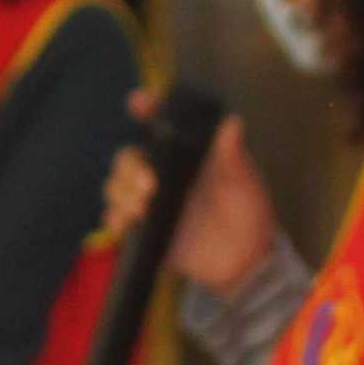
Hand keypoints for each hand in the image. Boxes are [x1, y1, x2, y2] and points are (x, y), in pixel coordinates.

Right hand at [102, 99, 282, 294]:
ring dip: (121, 192)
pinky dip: (115, 219)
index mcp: (186, 155)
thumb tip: (232, 122)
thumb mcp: (243, 183)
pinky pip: (118, 220)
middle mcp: (164, 174)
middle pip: (128, 158)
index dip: (145, 109)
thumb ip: (233, 155)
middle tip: (148, 183)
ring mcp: (152, 202)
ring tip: (141, 206)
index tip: (139, 102)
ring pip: (118, 187)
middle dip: (129, 166)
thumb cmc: (249, 214)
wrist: (246, 262)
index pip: (159, 124)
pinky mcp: (146, 230)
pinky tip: (125, 222)